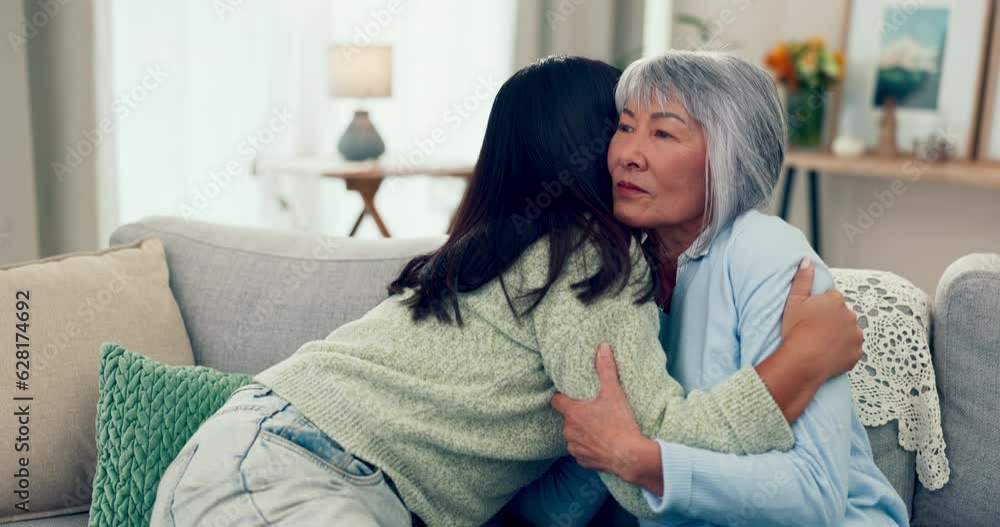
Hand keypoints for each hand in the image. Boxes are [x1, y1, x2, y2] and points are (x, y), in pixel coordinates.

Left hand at [550, 343, 657, 487]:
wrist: (630, 457)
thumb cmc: (620, 424)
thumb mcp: (614, 393)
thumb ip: (606, 369)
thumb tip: (602, 347)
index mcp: (572, 413)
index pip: (556, 400)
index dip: (562, 397)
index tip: (571, 395)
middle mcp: (569, 431)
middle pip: (567, 419)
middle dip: (577, 415)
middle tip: (593, 411)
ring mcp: (575, 448)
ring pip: (574, 436)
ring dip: (582, 432)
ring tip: (600, 429)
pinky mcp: (583, 462)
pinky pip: (581, 452)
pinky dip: (589, 448)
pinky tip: (602, 444)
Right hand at [780, 258, 863, 378]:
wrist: (802, 361)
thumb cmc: (796, 330)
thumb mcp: (794, 301)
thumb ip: (803, 279)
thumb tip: (807, 261)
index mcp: (835, 300)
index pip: (832, 299)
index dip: (821, 308)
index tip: (812, 317)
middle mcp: (850, 315)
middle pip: (842, 315)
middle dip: (833, 321)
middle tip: (815, 331)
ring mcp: (856, 334)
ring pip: (849, 332)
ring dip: (840, 335)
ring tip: (822, 344)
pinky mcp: (857, 352)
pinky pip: (852, 349)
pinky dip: (844, 351)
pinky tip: (829, 354)